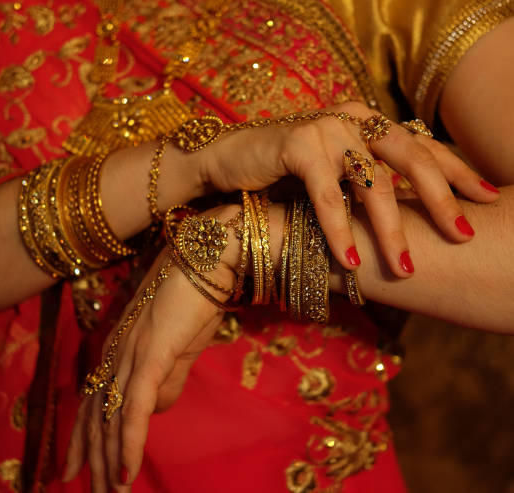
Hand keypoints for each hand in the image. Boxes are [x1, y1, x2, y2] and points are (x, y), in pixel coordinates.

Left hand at [61, 205, 240, 491]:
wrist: (210, 257)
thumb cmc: (198, 298)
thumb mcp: (182, 347)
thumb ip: (168, 378)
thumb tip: (155, 411)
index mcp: (121, 347)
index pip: (94, 399)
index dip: (83, 435)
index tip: (77, 467)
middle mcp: (116, 350)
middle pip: (94, 412)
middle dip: (90, 456)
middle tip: (86, 491)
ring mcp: (131, 351)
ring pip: (109, 416)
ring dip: (107, 461)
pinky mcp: (150, 353)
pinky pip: (133, 408)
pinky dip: (127, 444)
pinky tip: (125, 473)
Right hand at [200, 101, 500, 276]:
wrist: (228, 158)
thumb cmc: (285, 171)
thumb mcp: (335, 171)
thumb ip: (367, 180)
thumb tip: (408, 214)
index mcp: (368, 121)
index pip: (423, 145)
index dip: (457, 171)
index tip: (486, 197)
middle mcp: (353, 118)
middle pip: (410, 157)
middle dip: (439, 198)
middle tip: (461, 233)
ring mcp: (325, 128)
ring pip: (371, 181)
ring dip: (390, 228)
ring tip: (404, 266)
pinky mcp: (297, 144)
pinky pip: (326, 193)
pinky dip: (339, 228)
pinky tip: (349, 259)